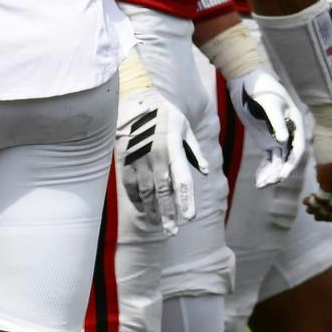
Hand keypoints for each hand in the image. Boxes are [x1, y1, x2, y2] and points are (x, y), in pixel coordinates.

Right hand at [116, 85, 202, 235]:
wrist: (133, 99)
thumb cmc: (164, 112)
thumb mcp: (184, 127)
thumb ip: (195, 151)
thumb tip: (205, 172)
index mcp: (172, 148)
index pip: (181, 179)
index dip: (185, 200)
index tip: (189, 218)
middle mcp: (155, 156)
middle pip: (162, 191)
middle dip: (168, 214)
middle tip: (172, 232)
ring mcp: (138, 159)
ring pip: (145, 192)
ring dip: (152, 210)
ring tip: (158, 225)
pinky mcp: (125, 160)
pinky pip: (130, 185)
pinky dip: (137, 198)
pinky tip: (143, 208)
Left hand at [228, 67, 304, 188]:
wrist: (246, 81)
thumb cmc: (260, 87)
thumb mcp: (268, 102)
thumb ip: (276, 121)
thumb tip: (282, 141)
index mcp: (296, 123)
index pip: (298, 147)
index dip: (292, 162)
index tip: (283, 173)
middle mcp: (289, 133)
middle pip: (288, 158)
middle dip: (280, 171)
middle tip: (270, 182)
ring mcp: (278, 139)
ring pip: (278, 161)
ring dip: (271, 174)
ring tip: (261, 184)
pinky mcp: (266, 141)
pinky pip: (268, 159)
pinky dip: (264, 170)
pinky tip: (259, 180)